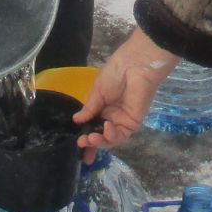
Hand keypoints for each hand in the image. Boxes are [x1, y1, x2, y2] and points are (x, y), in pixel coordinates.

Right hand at [74, 27, 179, 154]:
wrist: (134, 66)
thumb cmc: (115, 73)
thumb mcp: (97, 91)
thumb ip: (89, 108)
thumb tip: (76, 121)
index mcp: (102, 108)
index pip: (93, 127)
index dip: (86, 138)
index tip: (78, 145)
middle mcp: (112, 117)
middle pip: (101, 137)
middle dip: (92, 144)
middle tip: (82, 143)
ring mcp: (123, 121)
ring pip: (111, 139)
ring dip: (100, 141)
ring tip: (91, 138)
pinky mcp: (133, 123)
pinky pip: (121, 135)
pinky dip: (112, 135)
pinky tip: (106, 127)